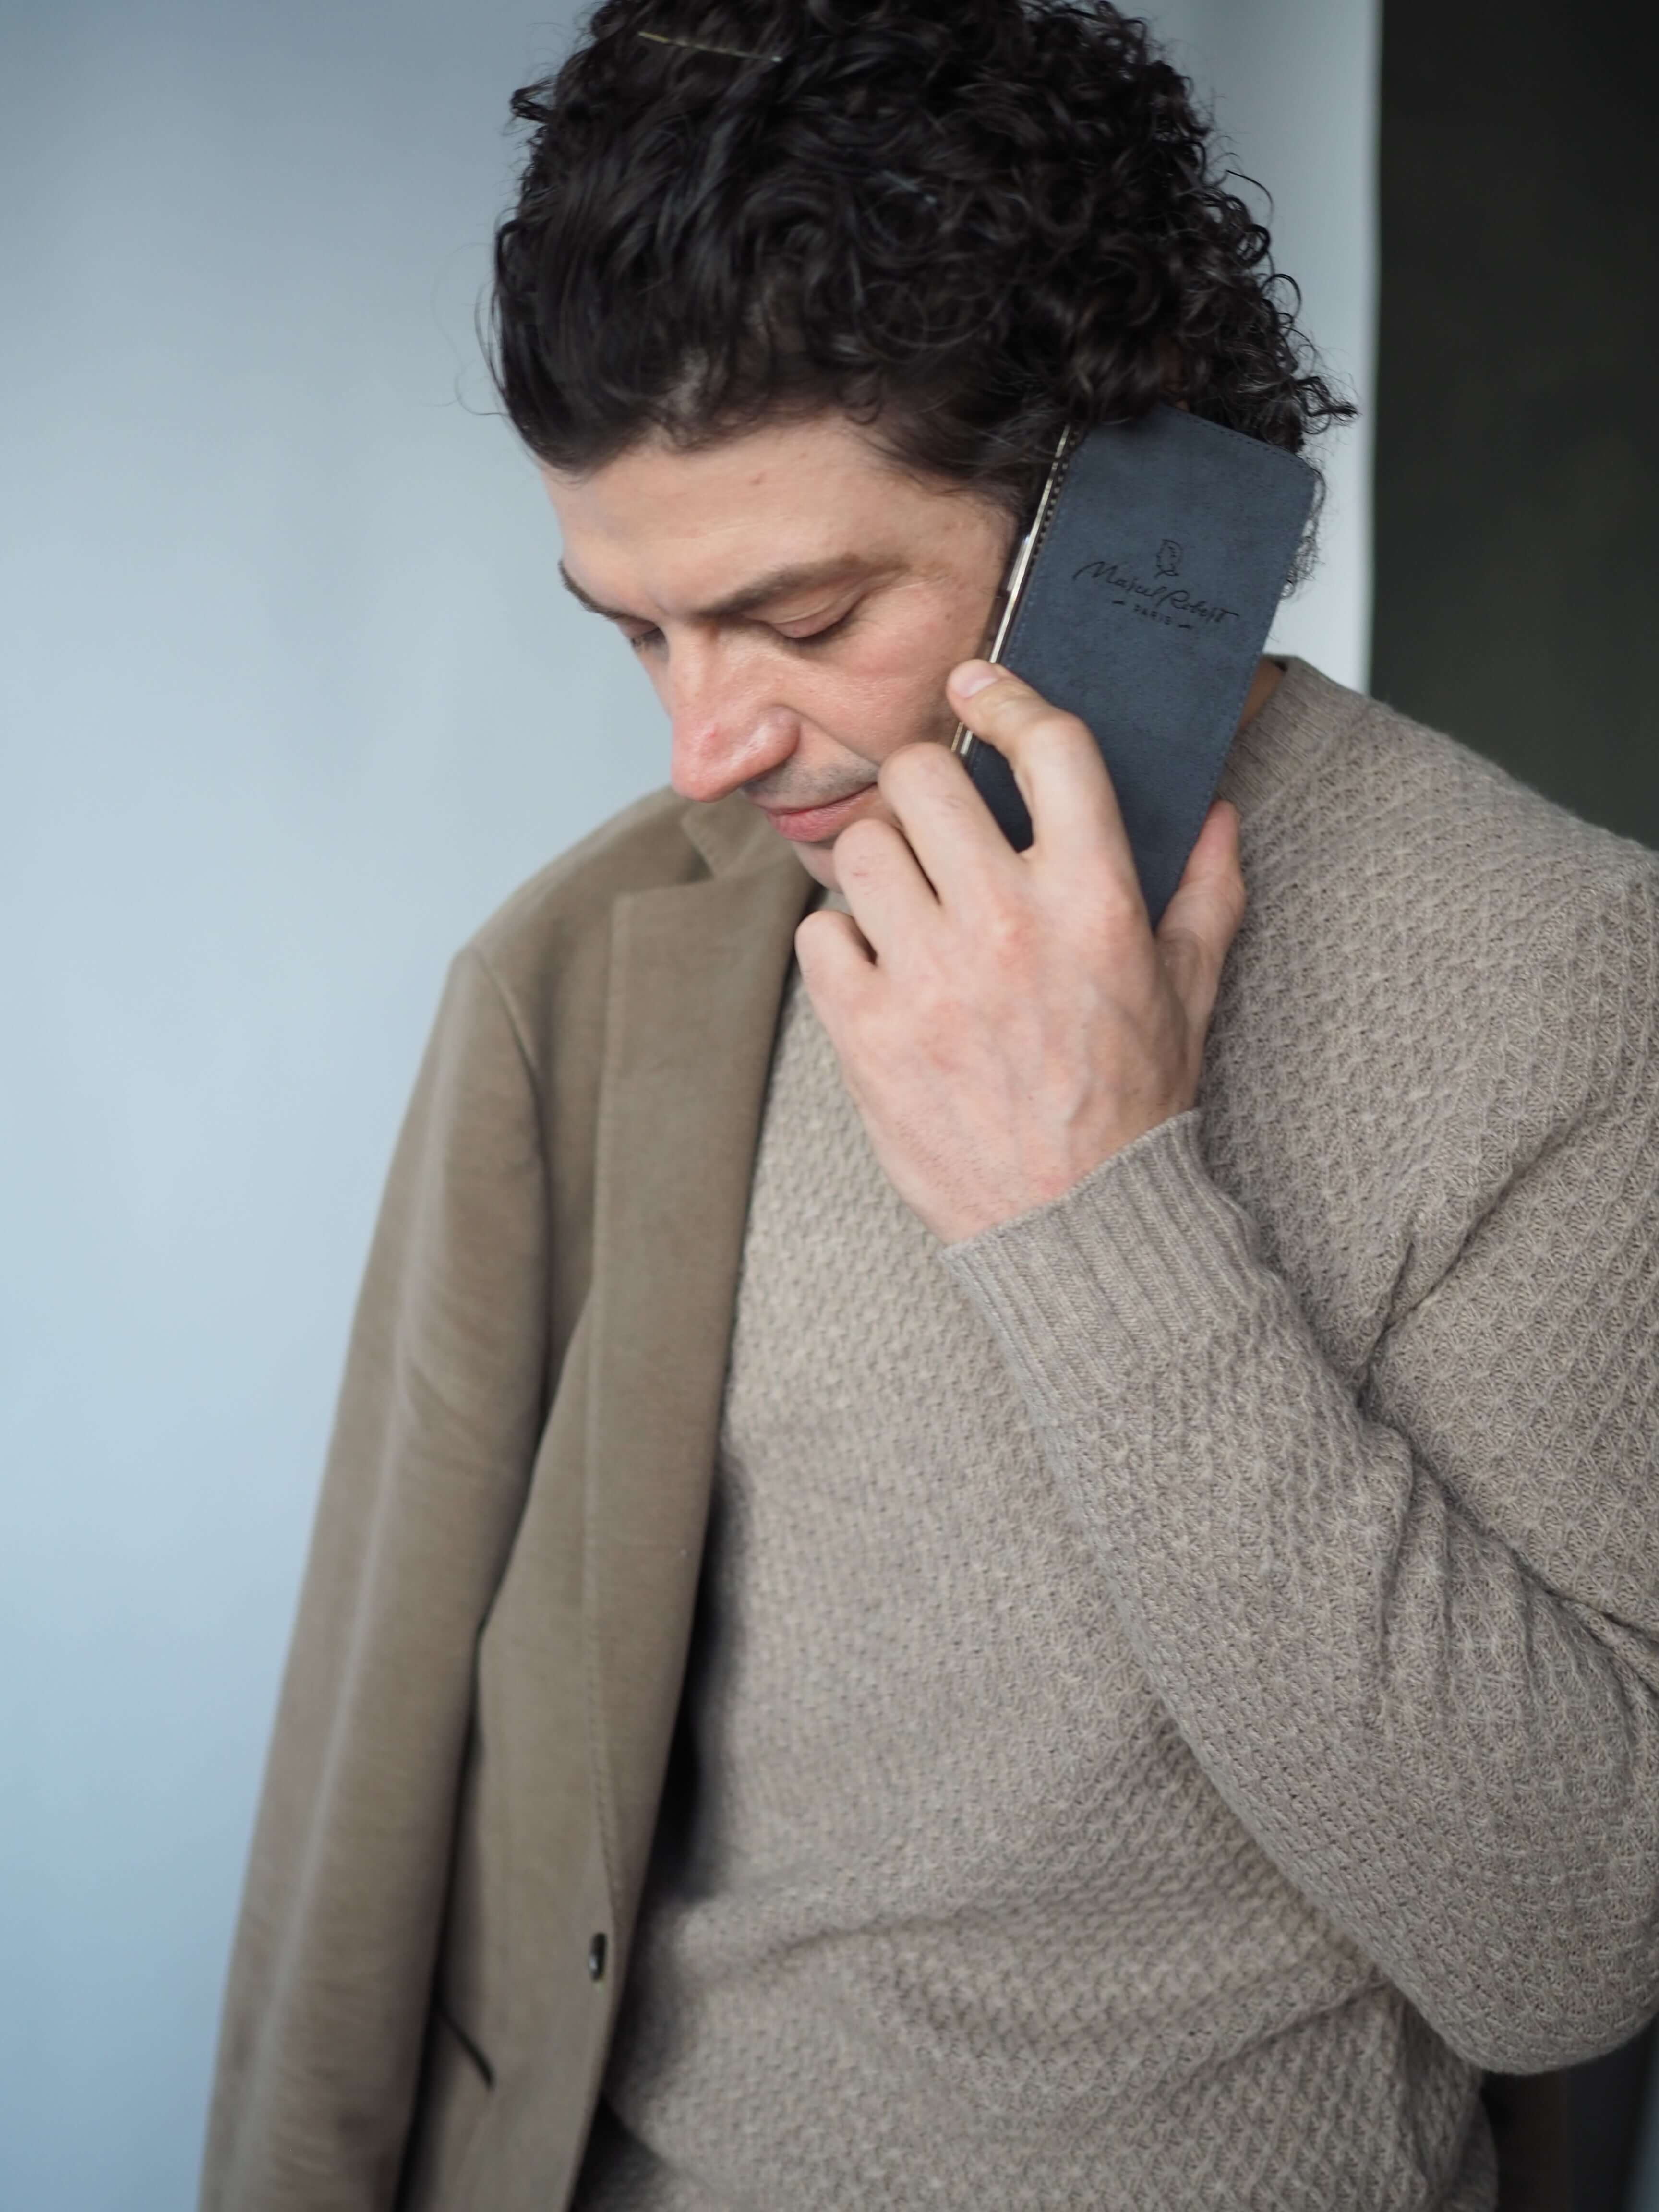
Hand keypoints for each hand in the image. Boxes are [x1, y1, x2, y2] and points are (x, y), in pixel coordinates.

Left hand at [794, 659, 1246, 1242]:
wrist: (1076, 1226)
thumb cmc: (1133, 1104)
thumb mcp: (1190, 991)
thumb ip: (1205, 889)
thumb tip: (1216, 806)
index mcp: (1095, 903)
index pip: (1049, 749)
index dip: (1006, 698)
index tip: (977, 685)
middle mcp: (1009, 927)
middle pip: (921, 778)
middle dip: (921, 787)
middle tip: (931, 822)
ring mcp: (931, 981)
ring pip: (860, 849)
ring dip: (878, 866)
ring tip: (904, 904)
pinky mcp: (869, 1035)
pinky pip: (818, 936)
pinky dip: (839, 945)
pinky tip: (878, 971)